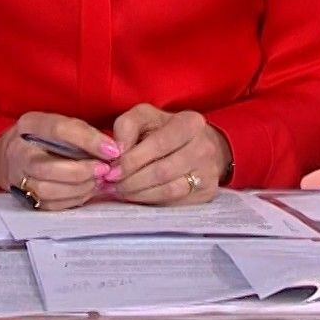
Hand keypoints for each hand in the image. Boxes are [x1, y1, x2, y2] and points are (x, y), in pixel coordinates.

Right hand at [0, 112, 120, 211]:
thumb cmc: (48, 138)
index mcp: (29, 124)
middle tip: (105, 170)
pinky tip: (88, 191)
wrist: (17, 154)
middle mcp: (18, 151)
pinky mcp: (24, 197)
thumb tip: (112, 150)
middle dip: (80, 171)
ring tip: (98, 182)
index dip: (88, 140)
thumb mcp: (62, 124)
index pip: (58, 130)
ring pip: (47, 190)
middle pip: (46, 167)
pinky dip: (73, 199)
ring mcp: (17, 177)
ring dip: (78, 188)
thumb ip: (84, 133)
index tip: (112, 150)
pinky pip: (49, 204)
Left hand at [108, 104, 231, 206]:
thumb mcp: (146, 117)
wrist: (199, 145)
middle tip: (110, 185)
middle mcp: (204, 148)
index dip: (132, 160)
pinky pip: (173, 202)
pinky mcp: (207, 193)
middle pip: (161, 171)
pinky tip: (135, 196)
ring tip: (118, 191)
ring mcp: (208, 173)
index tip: (111, 170)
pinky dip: (150, 201)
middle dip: (131, 180)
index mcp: (190, 123)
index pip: (158, 144)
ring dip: (138, 194)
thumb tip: (116, 150)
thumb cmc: (165, 129)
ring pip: (167, 190)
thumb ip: (127, 126)